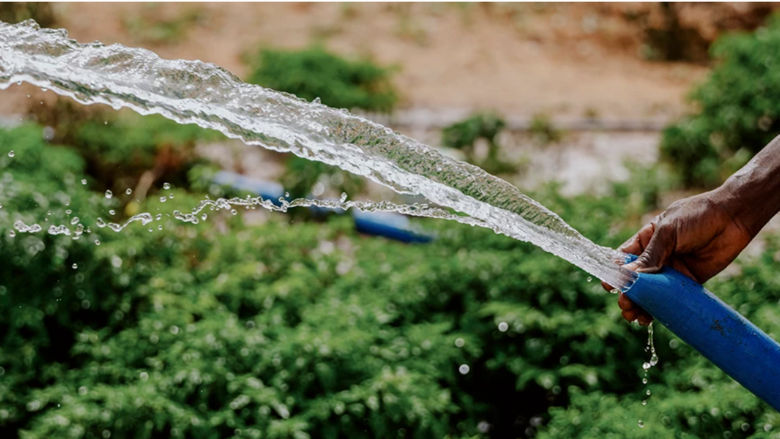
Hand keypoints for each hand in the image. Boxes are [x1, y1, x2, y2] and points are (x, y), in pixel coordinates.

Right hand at [602, 189, 753, 324]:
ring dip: (640, 305)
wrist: (734, 217)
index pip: (624, 260)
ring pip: (651, 293)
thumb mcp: (668, 233)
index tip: (609, 287)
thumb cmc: (696, 216)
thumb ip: (650, 257)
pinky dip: (660, 309)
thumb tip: (628, 278)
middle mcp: (656, 257)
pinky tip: (651, 318)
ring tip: (634, 316)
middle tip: (625, 305)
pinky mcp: (688, 282)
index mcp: (646, 240)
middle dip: (628, 294)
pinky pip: (671, 299)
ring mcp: (672, 270)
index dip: (614, 273)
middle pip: (635, 280)